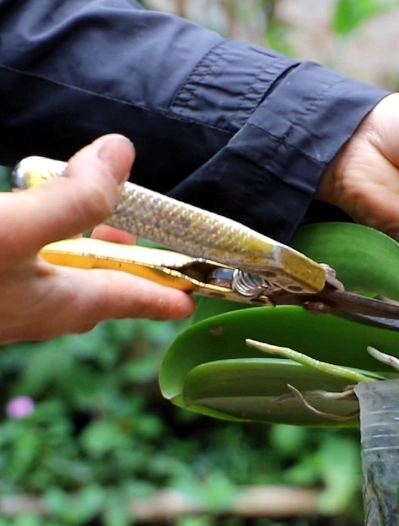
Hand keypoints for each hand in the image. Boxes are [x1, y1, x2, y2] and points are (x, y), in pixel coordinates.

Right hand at [0, 135, 194, 343]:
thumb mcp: (16, 230)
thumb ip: (73, 198)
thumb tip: (122, 154)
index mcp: (59, 305)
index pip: (130, 298)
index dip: (165, 295)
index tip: (193, 301)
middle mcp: (33, 311)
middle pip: (98, 288)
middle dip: (127, 263)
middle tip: (143, 235)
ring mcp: (5, 304)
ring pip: (60, 278)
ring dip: (83, 250)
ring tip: (91, 217)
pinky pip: (27, 269)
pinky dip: (44, 244)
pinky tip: (29, 222)